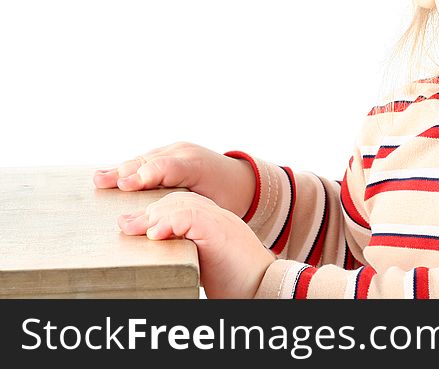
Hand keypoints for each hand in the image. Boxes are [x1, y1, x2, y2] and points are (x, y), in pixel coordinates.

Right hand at [93, 141, 255, 217]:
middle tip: (103, 183)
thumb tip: (164, 230)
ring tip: (99, 179)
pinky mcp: (170, 151)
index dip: (146, 176)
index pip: (169, 168)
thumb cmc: (227, 198)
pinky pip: (146, 159)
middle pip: (151, 161)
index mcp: (198, 167)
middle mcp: (186, 153)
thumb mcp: (215, 207)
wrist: (240, 178)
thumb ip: (191, 213)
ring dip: (122, 170)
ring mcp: (178, 149)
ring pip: (145, 159)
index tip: (126, 186)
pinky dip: (129, 168)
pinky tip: (110, 176)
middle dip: (126, 172)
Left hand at [118, 191, 275, 298]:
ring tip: (131, 229)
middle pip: (177, 199)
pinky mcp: (220, 230)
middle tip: (125, 226)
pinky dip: (169, 223)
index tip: (132, 226)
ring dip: (152, 216)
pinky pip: (191, 216)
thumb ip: (183, 250)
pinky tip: (154, 234)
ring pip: (180, 203)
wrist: (264, 289)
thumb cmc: (235, 283)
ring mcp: (220, 221)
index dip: (155, 211)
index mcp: (213, 222)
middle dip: (148, 211)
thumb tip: (153, 254)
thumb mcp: (202, 263)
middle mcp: (217, 216)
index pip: (180, 204)